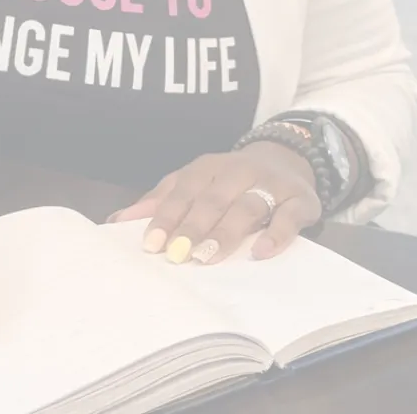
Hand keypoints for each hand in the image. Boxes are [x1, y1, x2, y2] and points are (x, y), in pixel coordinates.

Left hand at [108, 143, 320, 263]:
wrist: (287, 160)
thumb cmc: (230, 181)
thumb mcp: (195, 183)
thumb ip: (161, 201)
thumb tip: (116, 220)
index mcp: (209, 166)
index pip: (183, 189)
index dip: (166, 216)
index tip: (151, 244)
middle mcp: (238, 170)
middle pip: (213, 197)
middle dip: (193, 226)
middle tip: (178, 255)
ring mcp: (271, 183)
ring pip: (247, 205)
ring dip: (226, 231)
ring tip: (208, 256)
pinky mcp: (300, 200)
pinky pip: (288, 216)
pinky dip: (275, 234)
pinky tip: (259, 253)